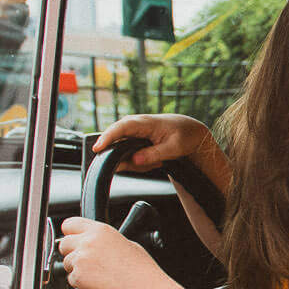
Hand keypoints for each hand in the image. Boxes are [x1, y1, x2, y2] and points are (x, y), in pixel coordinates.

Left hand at [55, 217, 194, 288]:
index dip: (71, 233)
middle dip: (72, 253)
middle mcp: (89, 242)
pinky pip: (71, 279)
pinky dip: (81, 283)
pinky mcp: (79, 276)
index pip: (70, 224)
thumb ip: (104, 240)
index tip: (73, 239)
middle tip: (87, 262)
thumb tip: (95, 241)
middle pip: (64, 244)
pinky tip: (98, 283)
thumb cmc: (141, 271)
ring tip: (97, 274)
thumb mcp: (127, 244)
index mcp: (101, 230)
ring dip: (77, 269)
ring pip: (66, 263)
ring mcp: (82, 259)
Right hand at [92, 114, 228, 189]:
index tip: (98, 148)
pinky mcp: (133, 140)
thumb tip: (135, 160)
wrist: (190, 131)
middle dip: (117, 154)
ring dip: (134, 161)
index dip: (107, 137)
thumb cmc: (183, 136)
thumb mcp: (174, 148)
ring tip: (156, 162)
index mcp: (145, 123)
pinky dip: (137, 162)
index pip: (121, 128)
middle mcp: (135, 125)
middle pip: (115, 139)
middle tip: (132, 164)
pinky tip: (153, 162)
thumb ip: (154, 154)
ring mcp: (132, 132)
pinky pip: (127, 153)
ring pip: (121, 149)